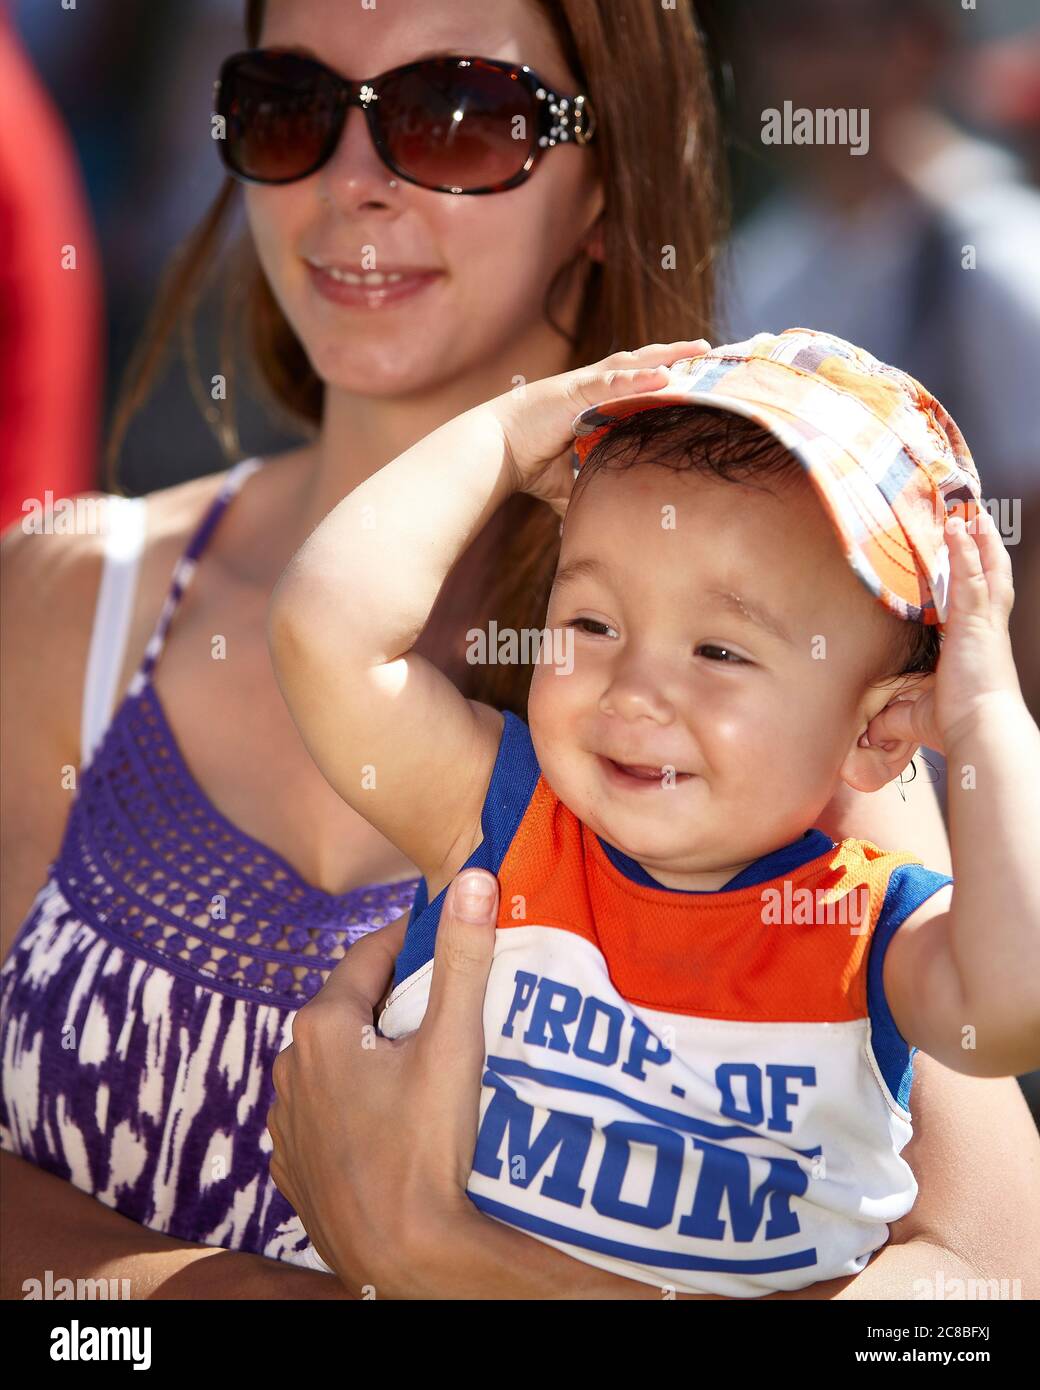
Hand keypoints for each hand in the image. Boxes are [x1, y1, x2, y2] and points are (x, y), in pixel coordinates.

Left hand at [266, 868, 499, 1296]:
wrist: (401, 1258)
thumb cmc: (426, 1149)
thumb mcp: (453, 1044)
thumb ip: (461, 958)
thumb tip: (471, 877)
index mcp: (322, 1026)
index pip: (370, 955)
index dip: (411, 938)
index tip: (445, 930)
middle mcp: (289, 1066)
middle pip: (352, 1009)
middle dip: (395, 998)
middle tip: (447, 1000)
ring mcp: (286, 1122)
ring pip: (335, 1063)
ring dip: (373, 1054)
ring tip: (425, 1063)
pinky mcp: (293, 1167)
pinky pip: (325, 1114)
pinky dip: (356, 1104)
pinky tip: (393, 1119)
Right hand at [492, 340, 710, 516]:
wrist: (491, 454)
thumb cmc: (521, 463)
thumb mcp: (561, 482)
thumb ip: (580, 493)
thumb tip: (587, 524)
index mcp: (587, 404)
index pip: (632, 384)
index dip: (659, 377)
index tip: (689, 374)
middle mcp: (587, 389)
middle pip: (638, 366)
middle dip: (672, 356)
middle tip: (706, 350)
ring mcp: (581, 385)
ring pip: (632, 365)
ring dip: (666, 356)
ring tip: (698, 350)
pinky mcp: (573, 391)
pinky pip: (613, 382)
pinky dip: (640, 378)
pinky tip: (667, 375)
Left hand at [866, 510, 1021, 753]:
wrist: (980, 730)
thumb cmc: (957, 725)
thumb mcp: (916, 716)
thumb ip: (893, 718)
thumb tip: (871, 732)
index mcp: (976, 644)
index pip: (973, 599)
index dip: (972, 575)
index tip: (964, 554)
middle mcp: (985, 628)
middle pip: (989, 575)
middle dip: (983, 546)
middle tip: (976, 517)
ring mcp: (984, 622)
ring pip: (984, 568)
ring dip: (976, 537)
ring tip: (968, 509)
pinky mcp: (978, 622)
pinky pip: (971, 577)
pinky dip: (965, 550)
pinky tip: (956, 526)